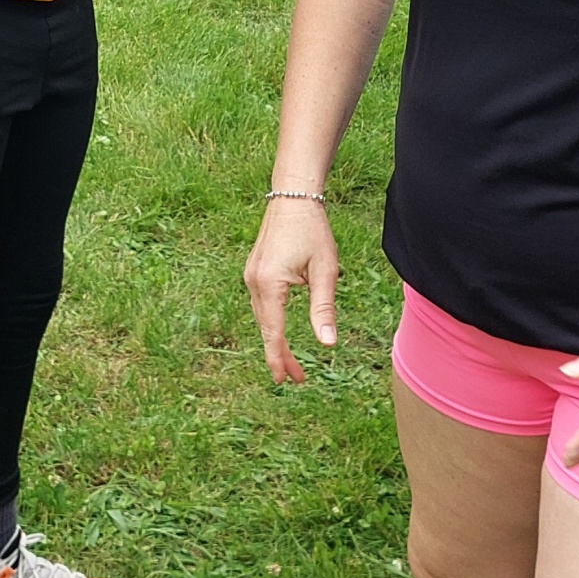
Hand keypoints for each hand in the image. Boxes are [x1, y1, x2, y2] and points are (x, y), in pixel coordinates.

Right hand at [244, 195, 339, 383]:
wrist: (293, 196)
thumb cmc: (312, 231)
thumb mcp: (324, 271)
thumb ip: (323, 309)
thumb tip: (328, 344)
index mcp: (270, 284)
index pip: (273, 332)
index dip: (279, 358)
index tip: (284, 380)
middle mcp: (254, 282)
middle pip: (265, 328)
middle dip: (280, 354)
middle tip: (296, 378)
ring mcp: (250, 276)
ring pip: (261, 318)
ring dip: (275, 339)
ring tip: (291, 361)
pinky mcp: (254, 270)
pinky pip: (260, 305)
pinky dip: (270, 322)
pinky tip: (280, 331)